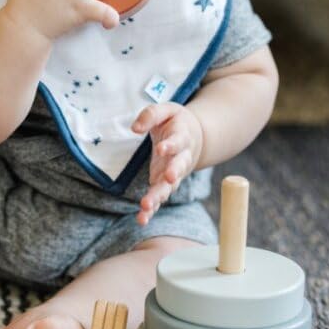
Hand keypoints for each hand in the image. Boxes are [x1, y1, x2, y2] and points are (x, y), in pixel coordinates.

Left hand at [131, 103, 203, 225]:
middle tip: (168, 179)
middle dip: (173, 174)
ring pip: (169, 187)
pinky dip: (151, 209)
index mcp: (182, 137)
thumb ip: (151, 115)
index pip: (178, 142)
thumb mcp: (166, 110)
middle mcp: (181, 158)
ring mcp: (174, 173)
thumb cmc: (176, 122)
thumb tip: (134, 128)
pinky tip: (142, 219)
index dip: (171, 145)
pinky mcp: (164, 183)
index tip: (162, 148)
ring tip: (146, 206)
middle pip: (178, 167)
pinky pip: (159, 197)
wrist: (194, 137)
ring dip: (158, 196)